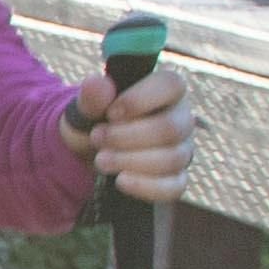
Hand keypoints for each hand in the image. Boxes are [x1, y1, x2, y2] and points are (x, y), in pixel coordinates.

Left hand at [68, 53, 196, 204]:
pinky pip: (174, 186)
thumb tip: (97, 82)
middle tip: (97, 138)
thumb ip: (92, 96)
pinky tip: (120, 180)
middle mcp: (181, 118)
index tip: (110, 113)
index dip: (140, 99)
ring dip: (131, 160)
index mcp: (166, 90)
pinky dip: (145, 186)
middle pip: (170, 128)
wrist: (90, 151)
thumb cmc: (96, 120)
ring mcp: (182, 149)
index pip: (171, 85)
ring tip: (100, 160)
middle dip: (128, 136)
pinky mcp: (177, 178)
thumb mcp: (86, 107)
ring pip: (172, 158)